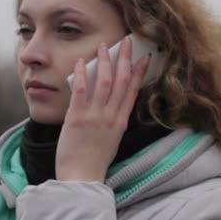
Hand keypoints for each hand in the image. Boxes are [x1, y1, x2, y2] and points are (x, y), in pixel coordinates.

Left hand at [55, 37, 150, 181]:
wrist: (82, 177)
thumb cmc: (94, 161)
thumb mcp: (111, 139)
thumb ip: (112, 121)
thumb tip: (111, 104)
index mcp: (120, 122)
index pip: (132, 91)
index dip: (138, 72)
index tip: (143, 57)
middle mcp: (110, 116)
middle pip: (121, 81)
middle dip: (124, 59)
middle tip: (126, 42)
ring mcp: (94, 116)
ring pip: (103, 82)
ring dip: (104, 62)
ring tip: (103, 46)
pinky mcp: (76, 118)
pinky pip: (81, 91)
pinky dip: (81, 75)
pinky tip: (80, 62)